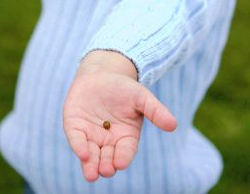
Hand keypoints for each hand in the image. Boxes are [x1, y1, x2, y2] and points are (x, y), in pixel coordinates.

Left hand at [62, 50, 176, 181]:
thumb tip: (173, 125)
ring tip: (92, 175)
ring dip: (91, 166)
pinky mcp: (75, 128)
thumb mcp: (142, 97)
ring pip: (91, 155)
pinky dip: (79, 147)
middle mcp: (108, 141)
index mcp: (126, 136)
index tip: (121, 163)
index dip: (123, 158)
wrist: (101, 75)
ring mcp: (90, 136)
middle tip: (107, 170)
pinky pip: (77, 140)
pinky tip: (82, 153)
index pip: (125, 151)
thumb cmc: (125, 89)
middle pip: (108, 158)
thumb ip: (156, 111)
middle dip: (107, 166)